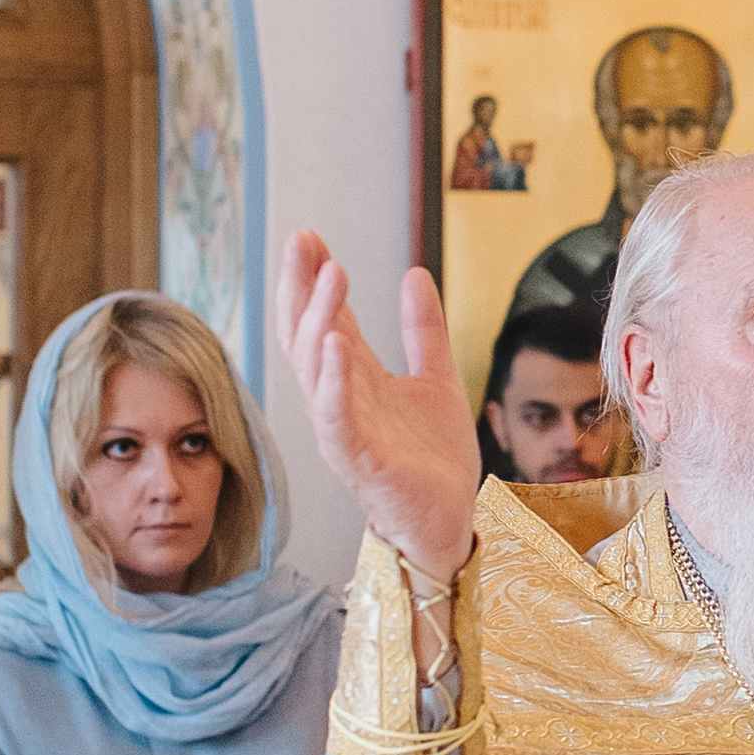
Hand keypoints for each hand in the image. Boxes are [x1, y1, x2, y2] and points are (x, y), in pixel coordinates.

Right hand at [278, 234, 479, 579]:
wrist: (452, 518)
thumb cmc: (434, 458)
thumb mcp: (436, 378)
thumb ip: (425, 330)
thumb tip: (415, 274)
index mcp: (355, 379)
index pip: (325, 319)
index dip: (315, 279)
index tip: (310, 237)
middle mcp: (340, 400)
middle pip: (306, 334)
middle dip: (302, 287)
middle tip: (301, 240)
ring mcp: (344, 428)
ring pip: (316, 368)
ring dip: (321, 319)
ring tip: (332, 275)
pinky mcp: (359, 459)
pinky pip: (335, 416)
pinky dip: (332, 380)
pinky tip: (335, 344)